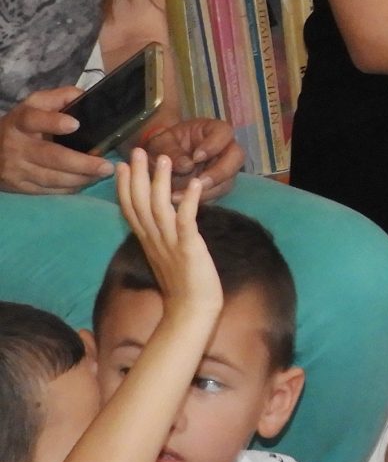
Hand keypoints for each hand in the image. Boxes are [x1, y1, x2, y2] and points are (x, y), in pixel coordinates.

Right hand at [0, 88, 114, 193]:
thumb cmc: (23, 124)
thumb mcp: (37, 105)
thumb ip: (62, 97)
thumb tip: (88, 97)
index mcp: (21, 121)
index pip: (33, 120)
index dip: (53, 122)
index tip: (75, 124)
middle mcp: (16, 145)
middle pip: (51, 156)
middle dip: (81, 163)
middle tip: (106, 166)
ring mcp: (16, 168)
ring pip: (52, 177)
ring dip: (80, 178)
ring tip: (102, 174)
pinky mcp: (19, 186)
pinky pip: (47, 189)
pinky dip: (69, 188)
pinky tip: (85, 182)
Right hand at [113, 149, 219, 327]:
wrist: (192, 311)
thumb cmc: (182, 283)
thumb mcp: (165, 254)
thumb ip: (159, 236)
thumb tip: (160, 218)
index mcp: (148, 241)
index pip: (130, 209)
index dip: (124, 186)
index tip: (121, 165)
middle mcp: (154, 240)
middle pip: (139, 203)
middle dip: (136, 176)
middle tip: (136, 150)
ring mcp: (170, 244)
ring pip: (159, 208)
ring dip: (160, 182)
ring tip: (163, 158)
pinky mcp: (189, 248)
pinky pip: (186, 222)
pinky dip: (189, 202)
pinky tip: (193, 184)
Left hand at [144, 119, 243, 201]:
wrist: (158, 162)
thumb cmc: (162, 146)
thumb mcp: (160, 144)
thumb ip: (171, 151)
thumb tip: (186, 165)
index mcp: (212, 130)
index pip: (224, 133)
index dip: (214, 145)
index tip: (196, 157)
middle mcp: (224, 148)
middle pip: (237, 157)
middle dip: (220, 172)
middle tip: (199, 182)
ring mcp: (224, 168)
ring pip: (229, 180)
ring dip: (210, 190)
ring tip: (185, 196)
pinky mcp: (219, 185)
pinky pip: (218, 194)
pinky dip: (202, 199)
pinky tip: (184, 201)